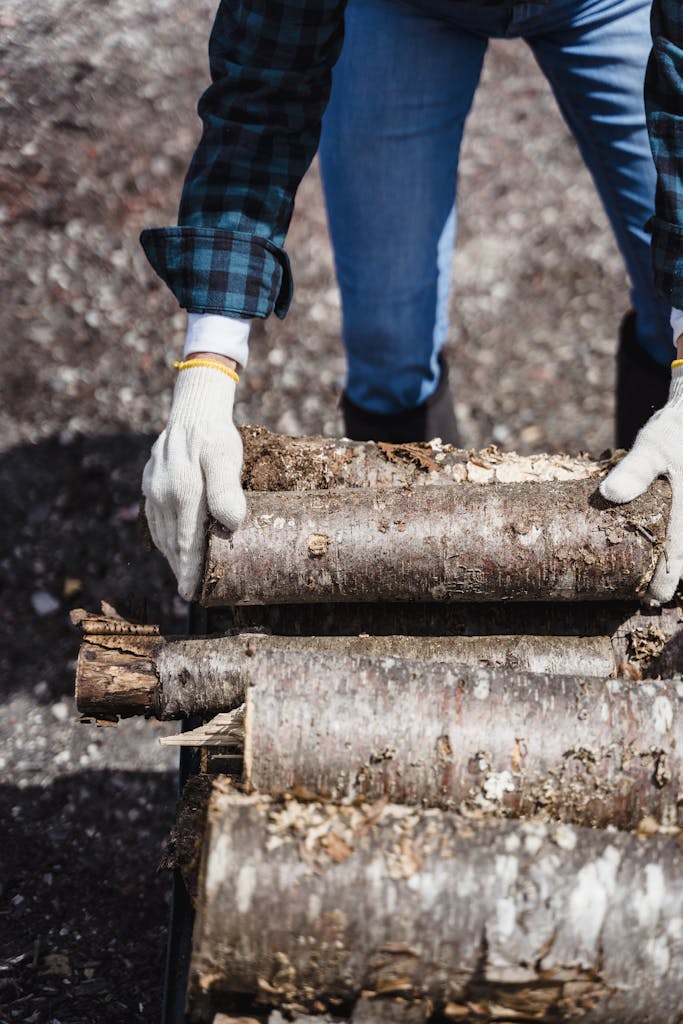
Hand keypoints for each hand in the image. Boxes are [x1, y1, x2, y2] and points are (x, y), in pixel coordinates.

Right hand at [142, 361, 246, 599]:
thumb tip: (230, 523)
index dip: (188, 571)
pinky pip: (154, 519)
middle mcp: (163, 495)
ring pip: (162, 533)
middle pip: (172, 543)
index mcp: (183, 493)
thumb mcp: (226, 457)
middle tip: (190, 593)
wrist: (193, 408)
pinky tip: (170, 545)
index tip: (190, 594)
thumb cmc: (216, 435)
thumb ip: (226, 489)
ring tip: (182, 575)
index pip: (186, 543)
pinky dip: (162, 537)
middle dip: (180, 569)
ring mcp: (153, 490)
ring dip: (171, 556)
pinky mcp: (150, 483)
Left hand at [600, 365, 682, 603]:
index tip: (654, 599)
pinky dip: (678, 546)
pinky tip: (671, 560)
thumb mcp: (653, 445)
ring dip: (679, 562)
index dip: (667, 578)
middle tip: (653, 600)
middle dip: (672, 576)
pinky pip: (682, 530)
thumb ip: (635, 471)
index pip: (679, 550)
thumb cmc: (675, 429)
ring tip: (661, 588)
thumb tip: (610, 495)